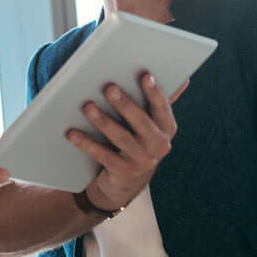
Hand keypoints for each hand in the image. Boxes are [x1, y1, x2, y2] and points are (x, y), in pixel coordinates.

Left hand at [67, 73, 180, 212]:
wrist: (126, 181)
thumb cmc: (137, 140)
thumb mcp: (150, 123)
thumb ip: (160, 101)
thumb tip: (184, 78)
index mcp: (167, 128)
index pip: (162, 107)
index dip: (154, 92)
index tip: (145, 75)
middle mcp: (160, 145)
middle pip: (141, 121)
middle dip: (125, 104)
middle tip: (109, 87)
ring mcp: (143, 161)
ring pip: (121, 138)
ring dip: (103, 121)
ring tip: (87, 106)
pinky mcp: (124, 172)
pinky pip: (103, 156)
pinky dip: (86, 144)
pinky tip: (71, 133)